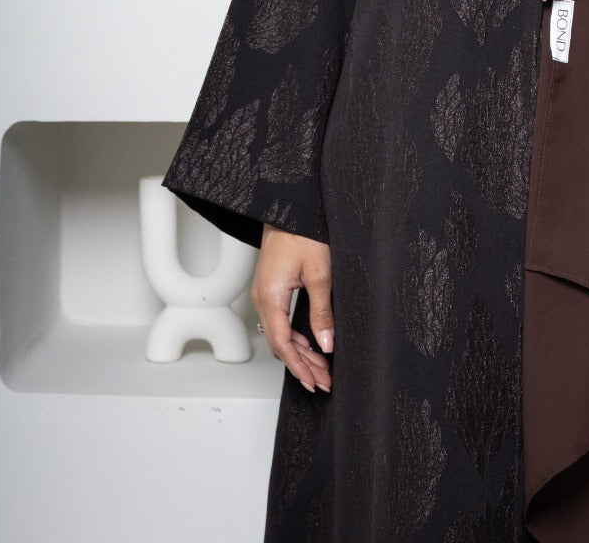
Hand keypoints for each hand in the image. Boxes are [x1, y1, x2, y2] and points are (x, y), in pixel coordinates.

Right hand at [251, 225, 332, 392]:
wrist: (291, 207)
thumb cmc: (303, 233)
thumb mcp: (320, 273)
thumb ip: (322, 311)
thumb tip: (326, 344)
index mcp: (270, 297)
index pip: (283, 345)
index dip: (299, 367)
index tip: (315, 382)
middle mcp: (262, 299)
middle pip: (280, 344)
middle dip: (303, 365)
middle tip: (324, 381)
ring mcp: (265, 293)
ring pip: (280, 334)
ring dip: (300, 352)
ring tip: (321, 368)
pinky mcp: (271, 288)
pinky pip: (280, 321)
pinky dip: (295, 337)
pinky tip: (310, 345)